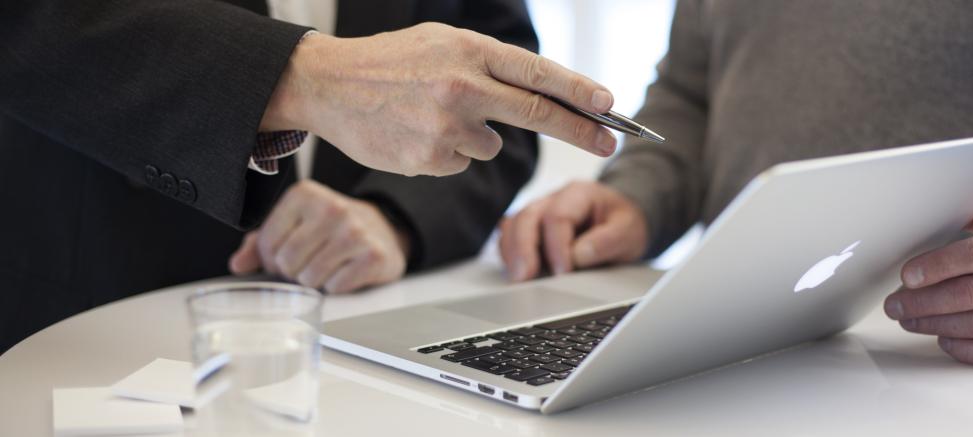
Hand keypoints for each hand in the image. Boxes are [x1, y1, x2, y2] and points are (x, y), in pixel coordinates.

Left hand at [228, 180, 409, 292]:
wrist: (382, 230)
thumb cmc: (330, 229)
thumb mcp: (294, 225)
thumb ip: (260, 242)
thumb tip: (238, 265)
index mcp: (304, 194)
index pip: (267, 244)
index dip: (271, 259)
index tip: (286, 255)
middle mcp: (331, 208)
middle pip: (287, 262)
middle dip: (293, 272)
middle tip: (307, 263)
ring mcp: (355, 232)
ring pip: (310, 278)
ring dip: (314, 281)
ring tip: (327, 266)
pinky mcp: (374, 255)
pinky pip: (336, 287)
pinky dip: (337, 286)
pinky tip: (345, 270)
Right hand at [261, 23, 617, 176]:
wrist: (327, 84)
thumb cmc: (390, 62)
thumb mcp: (442, 43)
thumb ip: (489, 64)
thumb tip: (542, 91)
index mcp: (469, 51)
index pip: (538, 73)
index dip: (580, 91)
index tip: (610, 105)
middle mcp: (462, 87)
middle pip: (538, 114)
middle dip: (581, 130)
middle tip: (612, 141)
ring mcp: (446, 126)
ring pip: (491, 144)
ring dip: (476, 136)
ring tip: (432, 114)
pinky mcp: (429, 158)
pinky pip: (461, 162)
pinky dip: (448, 152)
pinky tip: (417, 132)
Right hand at [498, 181, 647, 280]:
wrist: (621, 221)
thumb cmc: (623, 224)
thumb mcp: (629, 231)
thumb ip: (607, 241)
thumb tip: (578, 256)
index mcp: (579, 193)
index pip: (558, 216)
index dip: (557, 246)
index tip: (563, 272)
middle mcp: (553, 199)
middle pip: (527, 217)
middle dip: (523, 249)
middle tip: (524, 277)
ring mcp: (539, 213)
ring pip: (513, 225)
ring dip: (512, 252)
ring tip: (517, 278)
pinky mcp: (531, 229)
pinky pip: (510, 236)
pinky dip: (509, 254)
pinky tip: (516, 272)